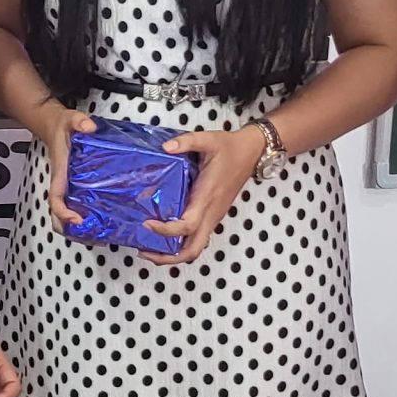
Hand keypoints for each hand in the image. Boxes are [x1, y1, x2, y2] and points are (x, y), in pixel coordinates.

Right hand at [36, 105, 95, 228]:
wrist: (54, 127)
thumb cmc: (63, 128)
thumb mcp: (71, 120)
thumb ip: (79, 121)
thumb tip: (89, 127)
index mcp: (59, 175)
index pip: (55, 199)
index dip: (63, 213)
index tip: (77, 219)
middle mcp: (62, 187)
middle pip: (58, 218)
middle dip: (72, 232)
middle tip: (95, 237)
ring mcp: (67, 191)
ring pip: (66, 220)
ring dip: (79, 232)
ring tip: (102, 238)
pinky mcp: (74, 191)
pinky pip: (76, 211)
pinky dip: (85, 223)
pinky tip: (103, 225)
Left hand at [140, 124, 269, 265]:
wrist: (252, 152)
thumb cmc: (230, 147)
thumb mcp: (208, 139)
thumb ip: (186, 142)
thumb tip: (166, 147)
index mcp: (208, 196)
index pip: (187, 225)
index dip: (166, 231)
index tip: (147, 224)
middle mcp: (211, 212)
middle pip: (193, 249)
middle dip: (168, 257)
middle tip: (144, 251)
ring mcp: (214, 216)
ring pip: (196, 247)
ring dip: (173, 254)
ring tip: (150, 248)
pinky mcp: (214, 215)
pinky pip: (198, 237)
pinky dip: (181, 243)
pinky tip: (164, 236)